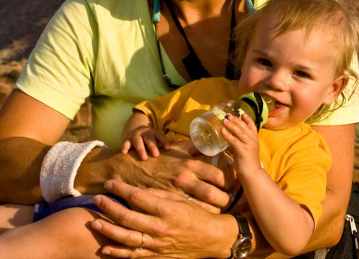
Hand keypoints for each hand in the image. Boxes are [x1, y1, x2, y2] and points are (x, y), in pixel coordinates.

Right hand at [85, 147, 231, 207]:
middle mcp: (186, 180)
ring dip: (213, 212)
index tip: (231, 186)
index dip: (229, 183)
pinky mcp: (167, 206)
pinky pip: (188, 216)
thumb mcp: (177, 148)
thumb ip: (195, 146)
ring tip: (217, 212)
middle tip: (227, 202)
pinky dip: (197, 217)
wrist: (127, 169)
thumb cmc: (156, 158)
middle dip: (225, 201)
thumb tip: (211, 141)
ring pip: (204, 209)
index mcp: (191, 164)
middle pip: (216, 195)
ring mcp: (176, 195)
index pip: (220, 176)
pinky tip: (200, 218)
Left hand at [92, 180, 234, 257]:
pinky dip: (117, 253)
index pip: (137, 197)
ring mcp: (156, 244)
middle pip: (127, 216)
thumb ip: (159, 195)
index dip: (121, 189)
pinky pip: (132, 255)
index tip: (109, 182)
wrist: (212, 239)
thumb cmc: (198, 216)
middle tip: (97, 198)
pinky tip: (104, 248)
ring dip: (108, 229)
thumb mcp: (182, 200)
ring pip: (125, 237)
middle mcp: (160, 227)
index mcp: (167, 210)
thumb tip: (139, 191)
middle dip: (109, 206)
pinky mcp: (156, 256)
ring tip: (94, 221)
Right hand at [121, 127, 170, 160]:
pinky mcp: (127, 139)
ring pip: (138, 141)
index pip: (161, 137)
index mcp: (154, 133)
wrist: (134, 129)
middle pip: (150, 139)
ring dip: (141, 149)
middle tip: (156, 155)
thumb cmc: (149, 138)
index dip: (164, 142)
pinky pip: (125, 143)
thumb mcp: (158, 137)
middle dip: (153, 147)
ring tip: (144, 158)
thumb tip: (180, 141)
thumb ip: (167, 141)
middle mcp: (145, 133)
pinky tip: (124, 153)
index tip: (168, 149)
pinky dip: (124, 147)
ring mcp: (136, 136)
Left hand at [220, 113, 259, 177]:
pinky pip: (234, 140)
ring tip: (224, 120)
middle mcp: (252, 140)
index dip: (247, 119)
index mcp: (254, 139)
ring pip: (239, 132)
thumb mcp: (246, 149)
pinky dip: (228, 135)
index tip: (242, 113)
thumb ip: (240, 143)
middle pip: (244, 127)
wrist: (252, 173)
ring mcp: (248, 144)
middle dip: (236, 120)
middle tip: (228, 115)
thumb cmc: (248, 162)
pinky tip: (222, 131)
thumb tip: (231, 137)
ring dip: (231, 125)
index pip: (252, 126)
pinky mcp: (242, 150)